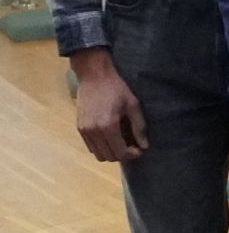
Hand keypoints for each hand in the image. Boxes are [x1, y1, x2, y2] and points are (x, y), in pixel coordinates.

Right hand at [70, 47, 147, 161]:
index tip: (139, 150)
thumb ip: (139, 127)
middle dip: (122, 154)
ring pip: (98, 154)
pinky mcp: (79, 128)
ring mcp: (84, 130)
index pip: (120, 152)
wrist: (94, 76)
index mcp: (108, 126)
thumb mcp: (133, 105)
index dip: (132, 154)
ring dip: (111, 152)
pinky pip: (90, 146)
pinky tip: (110, 137)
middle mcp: (94, 131)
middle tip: (132, 146)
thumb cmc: (117, 88)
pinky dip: (101, 147)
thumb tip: (144, 145)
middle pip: (108, 156)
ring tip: (122, 142)